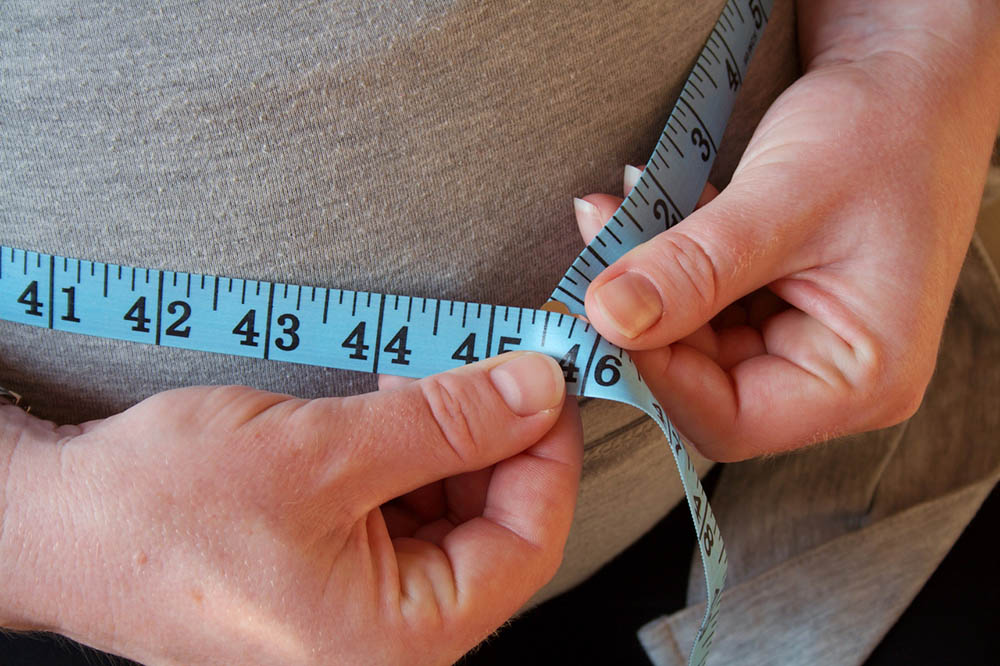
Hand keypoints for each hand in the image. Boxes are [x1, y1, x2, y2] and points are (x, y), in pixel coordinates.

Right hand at [0, 352, 580, 664]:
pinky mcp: (339, 570)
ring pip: (454, 511)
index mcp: (399, 640)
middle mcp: (391, 639)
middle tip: (493, 357)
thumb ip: (443, 421)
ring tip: (428, 371)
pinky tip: (394, 404)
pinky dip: (413, 453)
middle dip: (499, 435)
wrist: (58, 525)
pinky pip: (407, 510)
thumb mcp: (320, 452)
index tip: (552, 376)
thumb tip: (537, 388)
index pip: (529, 543)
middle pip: (497, 526)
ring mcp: (365, 606)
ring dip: (453, 436)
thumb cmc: (161, 510)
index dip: (550, 451)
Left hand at [573, 1, 999, 459]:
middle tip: (599, 242)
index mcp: (861, 380)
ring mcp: (800, 341)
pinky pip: (700, 304)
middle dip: (641, 315)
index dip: (656, 374)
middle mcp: (831, 377)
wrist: (910, 77)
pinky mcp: (773, 306)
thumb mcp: (785, 200)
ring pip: (691, 341)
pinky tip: (641, 208)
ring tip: (615, 210)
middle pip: (702, 383)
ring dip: (644, 281)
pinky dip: (666, 262)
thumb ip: (695, 268)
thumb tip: (607, 317)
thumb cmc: (884, 132)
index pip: (731, 420)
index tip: (602, 309)